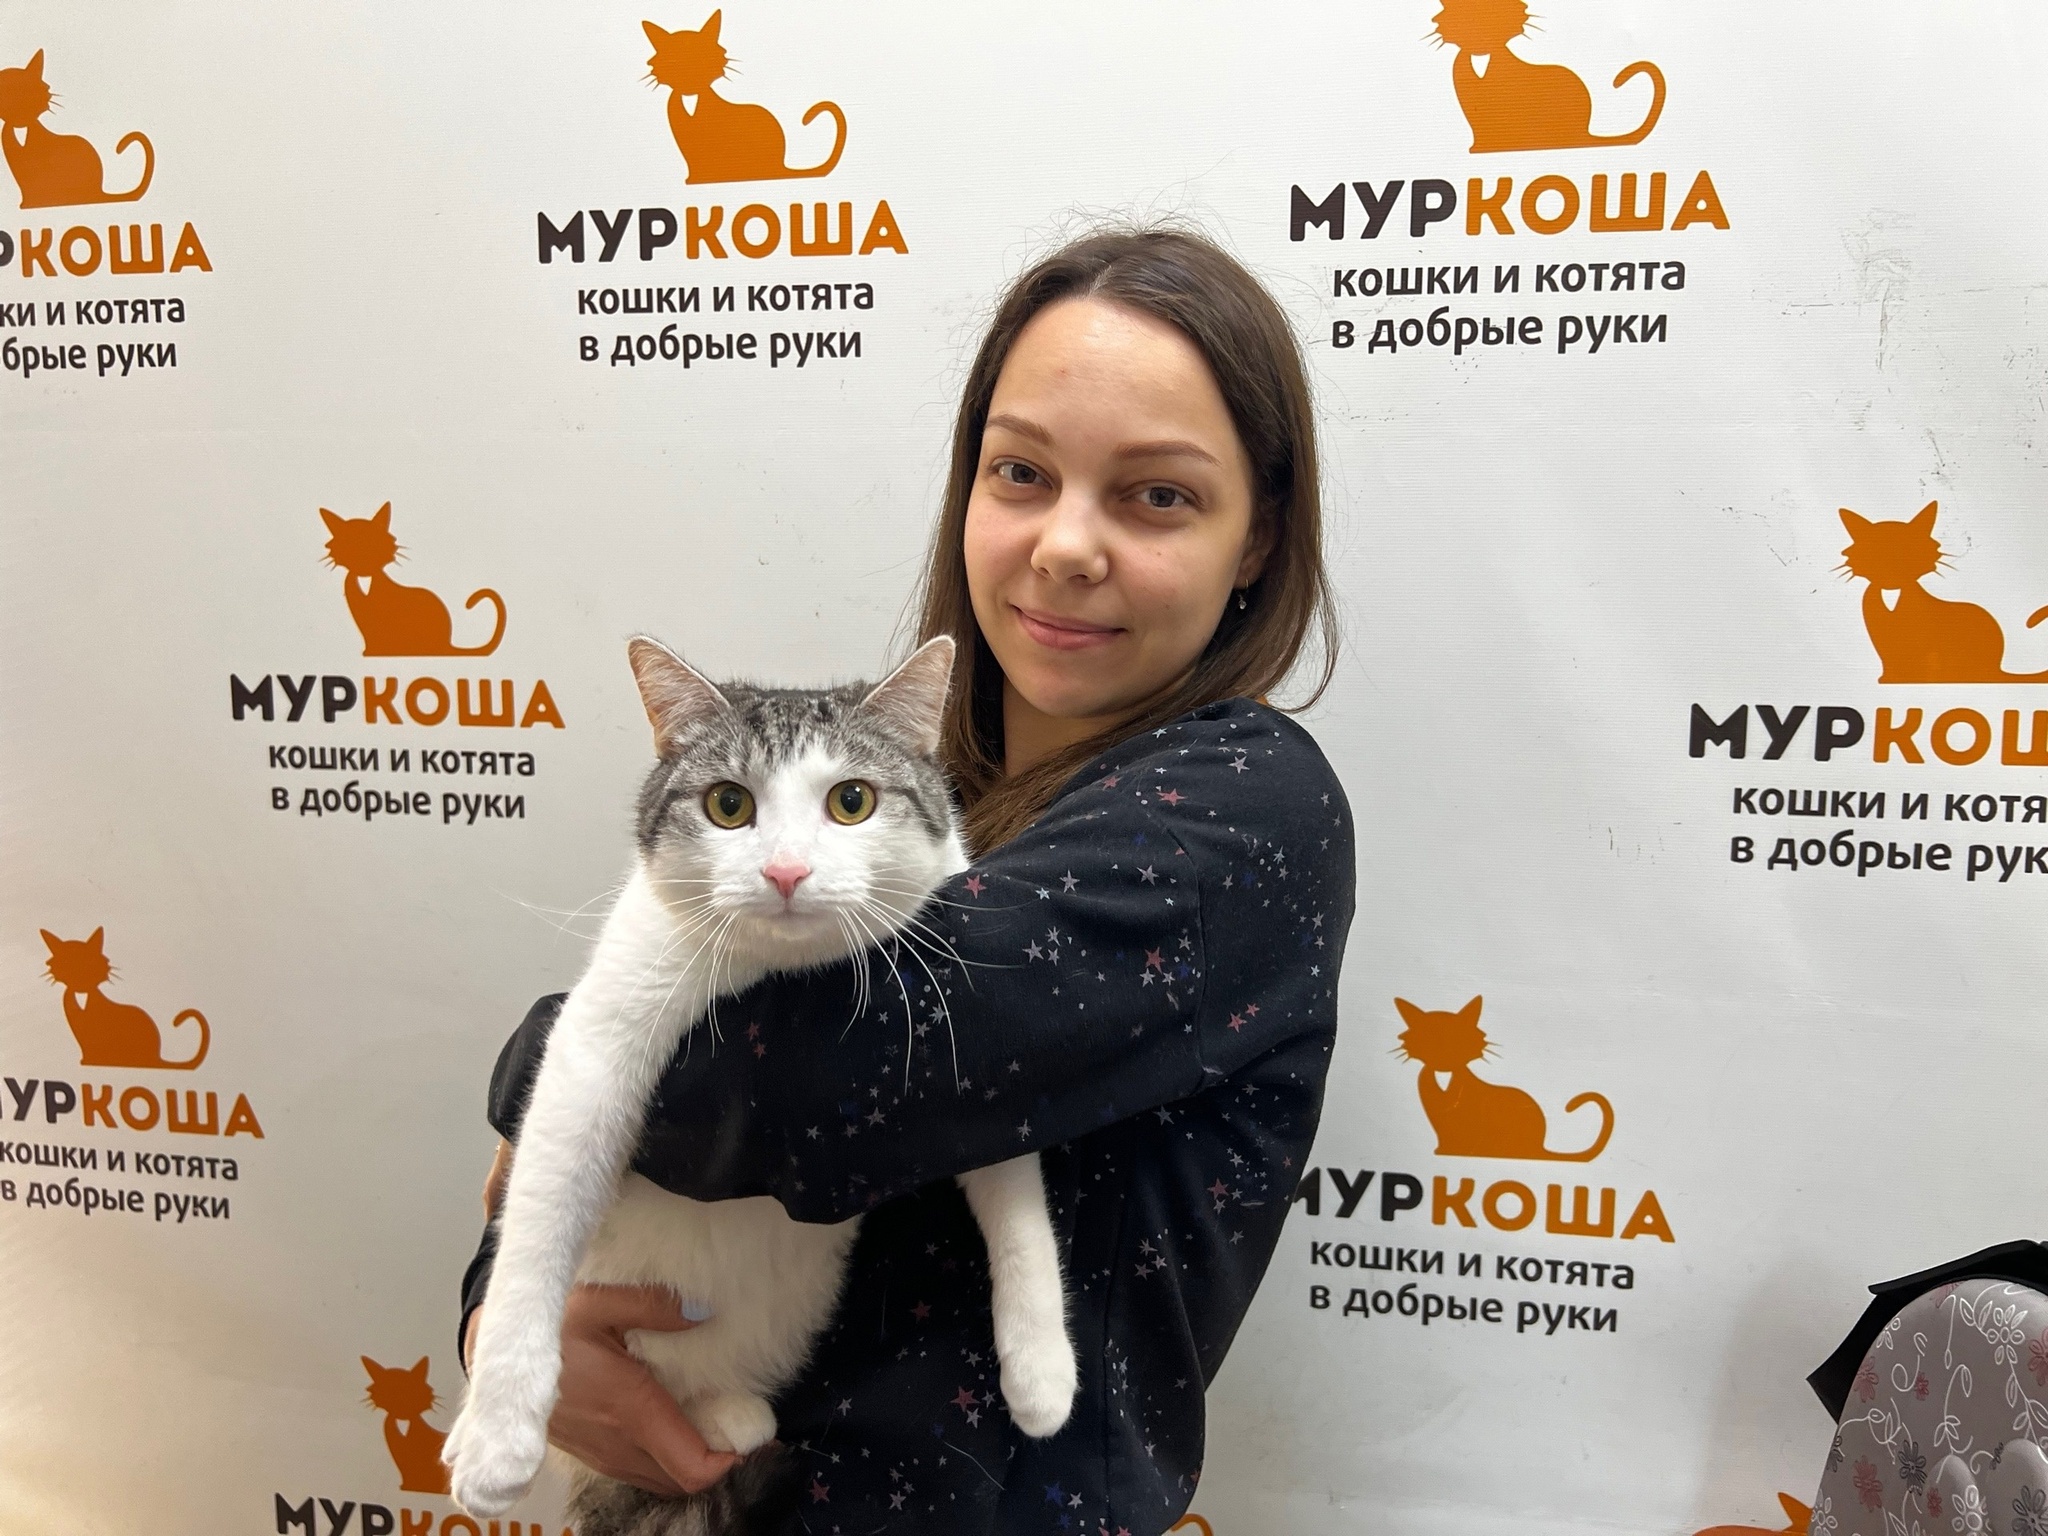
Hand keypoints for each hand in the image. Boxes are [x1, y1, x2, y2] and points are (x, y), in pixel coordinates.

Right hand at [470, 1144, 735, 1492]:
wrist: (491, 1353)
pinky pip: (637, 1470)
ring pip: (659, 1478)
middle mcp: (618, 1444)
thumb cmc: (545, 1324)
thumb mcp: (599, 1299)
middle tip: (740, 1421)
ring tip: (712, 1420)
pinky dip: (663, 1457)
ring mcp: (600, 1455)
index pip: (693, 1466)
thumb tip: (706, 1311)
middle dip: (716, 1459)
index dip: (731, 1459)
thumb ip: (655, 1305)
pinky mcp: (588, 1453)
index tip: (753, 1432)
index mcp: (630, 1410)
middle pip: (681, 1480)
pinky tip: (670, 1420)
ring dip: (688, 1459)